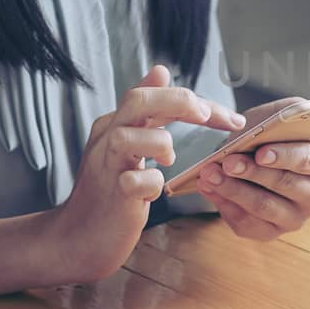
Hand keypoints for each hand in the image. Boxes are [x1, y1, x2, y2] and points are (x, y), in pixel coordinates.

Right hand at [49, 64, 243, 281]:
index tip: (230, 118)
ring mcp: (107, 167)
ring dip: (159, 143)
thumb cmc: (110, 190)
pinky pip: (132, 182)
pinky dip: (150, 183)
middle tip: (207, 115)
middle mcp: (107, 139)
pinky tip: (155, 191)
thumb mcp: (128, 144)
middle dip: (178, 102)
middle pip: (137, 101)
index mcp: (115, 124)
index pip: (152, 94)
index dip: (193, 100)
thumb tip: (160, 70)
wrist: (79, 237)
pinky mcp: (113, 197)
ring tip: (169, 159)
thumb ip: (146, 112)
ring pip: (126, 137)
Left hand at [196, 97, 309, 240]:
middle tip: (227, 161)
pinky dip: (224, 205)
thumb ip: (297, 113)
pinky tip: (210, 189)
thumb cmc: (268, 137)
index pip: (309, 161)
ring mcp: (295, 219)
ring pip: (262, 206)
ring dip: (232, 188)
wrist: (249, 158)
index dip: (285, 156)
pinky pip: (247, 224)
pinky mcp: (271, 233)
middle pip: (285, 185)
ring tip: (209, 174)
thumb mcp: (278, 116)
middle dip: (252, 172)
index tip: (260, 152)